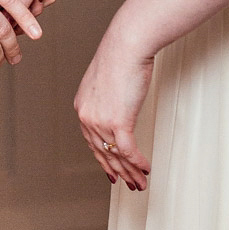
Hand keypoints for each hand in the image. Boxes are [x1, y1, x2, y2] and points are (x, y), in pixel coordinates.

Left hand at [74, 11, 154, 189]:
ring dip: (130, 172)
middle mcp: (87, 117)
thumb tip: (119, 107)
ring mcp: (100, 121)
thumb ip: (108, 98)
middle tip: (129, 183)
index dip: (103, 159)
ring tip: (140, 183)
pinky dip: (138, 162)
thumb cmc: (120, 56)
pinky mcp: (117, 121)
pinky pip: (128, 151)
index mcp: (82, 107)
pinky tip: (145, 168)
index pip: (91, 142)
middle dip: (118, 171)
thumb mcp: (107, 81)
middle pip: (103, 152)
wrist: (126, 46)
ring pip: (116, 155)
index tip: (112, 170)